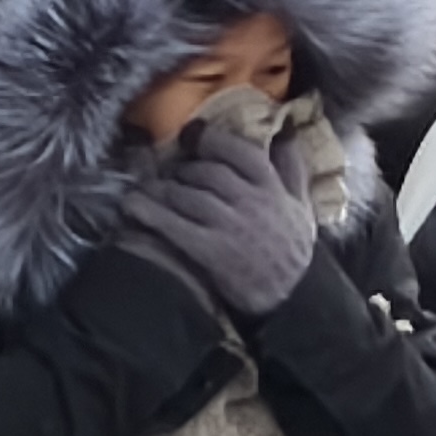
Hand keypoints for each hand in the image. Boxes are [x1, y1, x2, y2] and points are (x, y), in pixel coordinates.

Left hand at [123, 123, 319, 317]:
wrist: (294, 302)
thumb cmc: (292, 253)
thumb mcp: (303, 209)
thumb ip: (293, 170)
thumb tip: (284, 133)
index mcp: (273, 188)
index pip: (238, 151)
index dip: (211, 140)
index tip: (194, 138)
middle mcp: (252, 202)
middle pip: (205, 171)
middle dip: (182, 170)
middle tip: (170, 175)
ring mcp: (230, 226)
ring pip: (185, 193)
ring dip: (160, 189)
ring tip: (147, 191)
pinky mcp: (211, 251)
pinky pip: (171, 223)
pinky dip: (148, 211)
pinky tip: (132, 206)